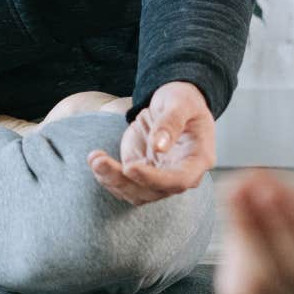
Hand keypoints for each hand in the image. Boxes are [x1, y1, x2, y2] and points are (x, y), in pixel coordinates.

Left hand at [88, 80, 214, 204]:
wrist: (172, 104)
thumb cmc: (182, 100)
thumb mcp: (180, 103)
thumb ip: (171, 123)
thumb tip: (159, 146)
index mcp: (199, 159)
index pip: (180, 180)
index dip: (155, 179)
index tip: (130, 167)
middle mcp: (181, 174)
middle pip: (154, 191)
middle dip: (125, 181)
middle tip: (100, 162)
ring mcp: (161, 176)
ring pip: (136, 192)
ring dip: (112, 180)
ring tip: (94, 158)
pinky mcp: (142, 173)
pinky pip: (124, 184)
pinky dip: (108, 176)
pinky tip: (96, 158)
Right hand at [215, 169, 293, 293]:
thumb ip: (273, 198)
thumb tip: (235, 183)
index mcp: (287, 293)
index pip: (243, 291)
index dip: (235, 248)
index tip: (233, 193)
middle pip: (273, 277)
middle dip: (255, 230)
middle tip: (245, 188)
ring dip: (288, 228)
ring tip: (276, 190)